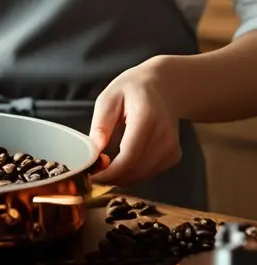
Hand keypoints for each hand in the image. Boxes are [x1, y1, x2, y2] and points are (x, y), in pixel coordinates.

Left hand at [89, 60, 180, 187]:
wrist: (163, 87)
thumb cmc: (132, 90)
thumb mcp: (109, 98)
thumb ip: (101, 125)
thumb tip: (94, 153)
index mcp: (147, 117)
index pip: (129, 156)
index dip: (109, 172)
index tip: (91, 176)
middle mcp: (164, 135)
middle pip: (135, 171)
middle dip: (111, 177)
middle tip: (93, 171)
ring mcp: (172, 147)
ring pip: (141, 176)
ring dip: (121, 177)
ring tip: (105, 163)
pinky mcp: (174, 156)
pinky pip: (149, 174)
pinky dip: (133, 173)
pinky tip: (123, 160)